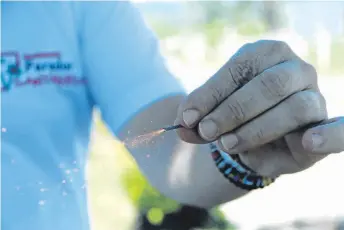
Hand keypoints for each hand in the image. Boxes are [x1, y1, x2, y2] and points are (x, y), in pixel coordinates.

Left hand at [175, 40, 343, 176]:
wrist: (254, 138)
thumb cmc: (232, 119)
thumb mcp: (209, 116)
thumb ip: (196, 120)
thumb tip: (182, 126)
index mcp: (265, 54)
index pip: (239, 68)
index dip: (210, 94)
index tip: (186, 118)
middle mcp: (293, 69)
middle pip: (268, 84)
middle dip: (232, 111)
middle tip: (206, 131)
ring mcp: (313, 95)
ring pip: (293, 107)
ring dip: (256, 129)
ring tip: (228, 144)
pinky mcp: (324, 125)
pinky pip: (339, 128)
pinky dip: (329, 135)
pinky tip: (309, 142)